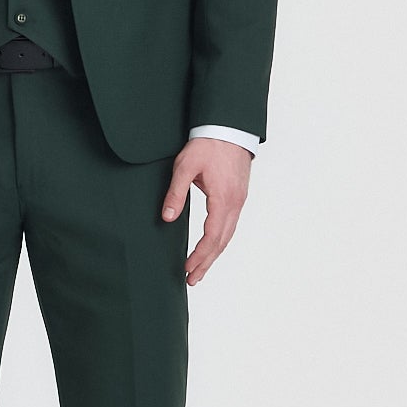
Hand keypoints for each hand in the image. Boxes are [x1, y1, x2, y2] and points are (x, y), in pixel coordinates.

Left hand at [161, 139, 252, 285]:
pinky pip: (231, 224)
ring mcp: (239, 200)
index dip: (199, 256)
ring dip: (214, 253)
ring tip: (200, 268)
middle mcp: (235, 203)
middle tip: (193, 279)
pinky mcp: (238, 195)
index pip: (212, 237)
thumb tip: (167, 218)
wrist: (228, 127)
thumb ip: (175, 194)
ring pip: (228, 235)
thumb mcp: (184, 167)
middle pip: (222, 242)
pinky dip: (221, 240)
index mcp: (223, 199)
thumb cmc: (207, 144)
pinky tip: (212, 246)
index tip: (187, 269)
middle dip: (207, 262)